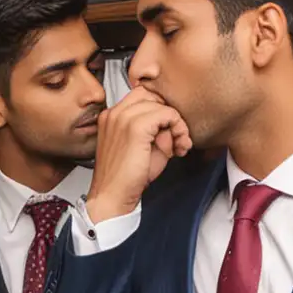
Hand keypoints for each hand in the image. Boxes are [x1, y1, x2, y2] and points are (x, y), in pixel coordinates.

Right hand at [86, 87, 192, 223]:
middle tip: (178, 139)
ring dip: (176, 123)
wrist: (112, 198)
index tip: (169, 134)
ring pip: (160, 104)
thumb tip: (170, 124)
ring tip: (179, 145)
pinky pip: (166, 114)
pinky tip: (177, 147)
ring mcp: (123, 118)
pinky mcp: (135, 127)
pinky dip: (177, 127)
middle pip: (152, 95)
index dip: (160, 113)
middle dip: (168, 114)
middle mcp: (115, 113)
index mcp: (112, 117)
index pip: (142, 97)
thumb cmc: (125, 180)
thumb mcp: (140, 149)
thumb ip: (154, 131)